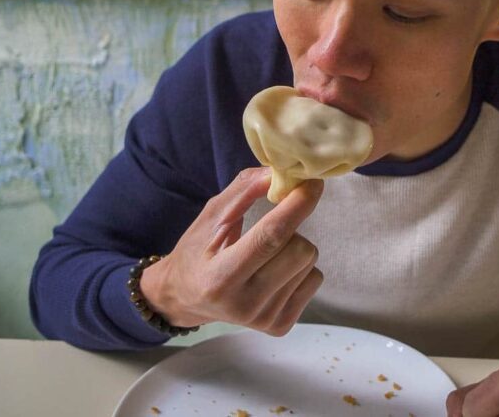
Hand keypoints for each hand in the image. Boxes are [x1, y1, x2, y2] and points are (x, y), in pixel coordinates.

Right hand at [140, 167, 323, 334]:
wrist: (185, 298)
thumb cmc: (197, 252)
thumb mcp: (211, 216)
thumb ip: (243, 190)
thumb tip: (278, 173)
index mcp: (221, 278)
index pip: (271, 237)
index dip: (296, 206)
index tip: (312, 183)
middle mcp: (244, 305)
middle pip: (301, 250)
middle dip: (291, 229)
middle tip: (267, 230)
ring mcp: (265, 319)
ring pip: (309, 263)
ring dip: (294, 248)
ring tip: (264, 256)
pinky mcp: (281, 326)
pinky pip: (314, 279)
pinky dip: (299, 268)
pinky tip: (272, 273)